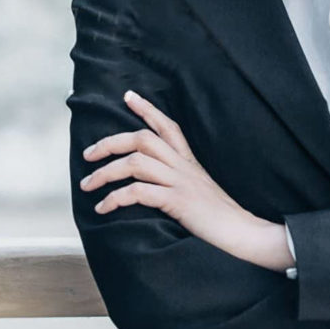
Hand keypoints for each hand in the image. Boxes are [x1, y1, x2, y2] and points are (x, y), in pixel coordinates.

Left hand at [80, 90, 253, 251]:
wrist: (242, 231)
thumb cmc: (219, 217)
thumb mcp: (199, 190)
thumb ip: (180, 181)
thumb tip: (153, 184)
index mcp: (189, 161)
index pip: (168, 126)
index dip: (147, 109)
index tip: (128, 96)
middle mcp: (184, 166)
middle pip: (143, 139)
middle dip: (110, 143)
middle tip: (88, 154)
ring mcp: (181, 182)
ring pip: (135, 163)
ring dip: (105, 172)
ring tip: (87, 185)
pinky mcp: (177, 201)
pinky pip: (138, 192)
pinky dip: (115, 198)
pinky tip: (103, 207)